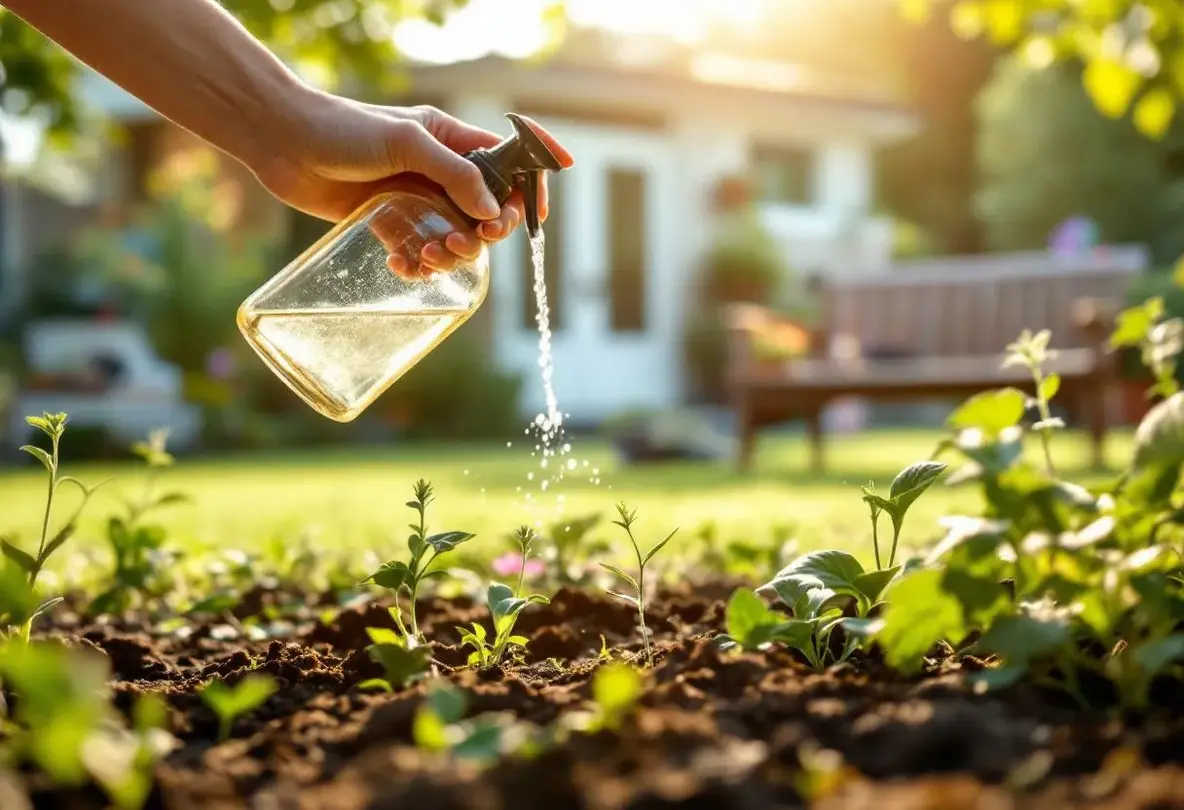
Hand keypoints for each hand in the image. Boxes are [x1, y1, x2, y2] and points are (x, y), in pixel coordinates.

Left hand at [253, 92, 570, 278]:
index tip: (532, 218)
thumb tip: (493, 211)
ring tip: (424, 257)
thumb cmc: (343, 129)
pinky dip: (416, 265)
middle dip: (483, 233)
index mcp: (452, 141)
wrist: (283, 142)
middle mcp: (439, 171)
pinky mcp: (388, 221)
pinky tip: (400, 265)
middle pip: (487, 211)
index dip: (527, 189)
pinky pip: (418, 252)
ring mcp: (414, 198)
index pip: (507, 165)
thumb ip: (454, 173)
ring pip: (454, 237)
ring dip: (449, 254)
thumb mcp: (407, 144)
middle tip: (463, 241)